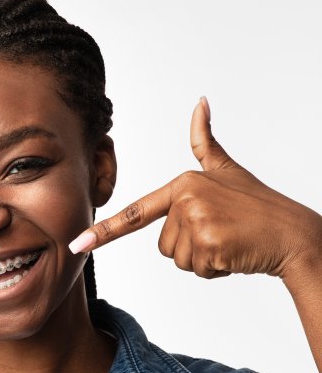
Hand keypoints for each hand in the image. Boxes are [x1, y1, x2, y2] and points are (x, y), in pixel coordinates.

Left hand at [68, 97, 321, 279]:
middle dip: (190, 247)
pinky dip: (215, 269)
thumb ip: (204, 142)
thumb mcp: (227, 169)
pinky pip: (196, 270)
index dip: (105, 230)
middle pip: (162, 245)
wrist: (294, 234)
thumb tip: (199, 102)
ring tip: (228, 241)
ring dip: (202, 260)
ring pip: (177, 260)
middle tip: (221, 233)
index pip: (136, 212)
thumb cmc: (258, 206)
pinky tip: (234, 253)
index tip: (77, 244)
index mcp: (182, 184)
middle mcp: (185, 200)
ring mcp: (196, 222)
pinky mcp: (208, 244)